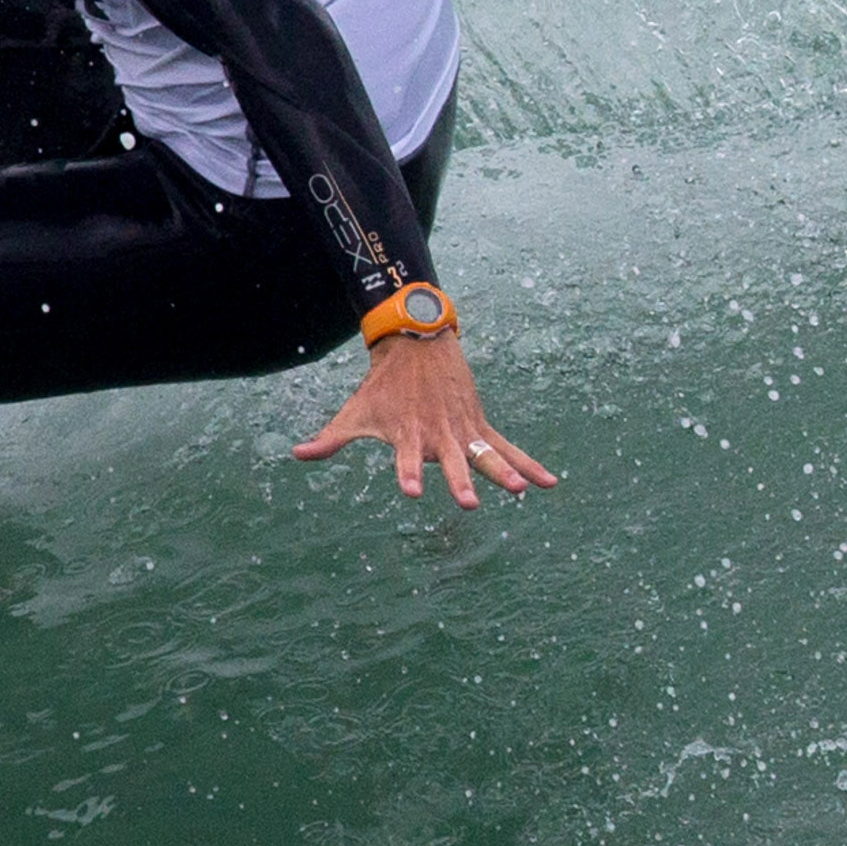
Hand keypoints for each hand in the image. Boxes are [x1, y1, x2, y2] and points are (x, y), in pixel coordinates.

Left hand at [294, 332, 556, 507]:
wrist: (417, 342)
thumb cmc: (382, 386)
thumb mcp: (355, 411)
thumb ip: (331, 438)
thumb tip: (297, 454)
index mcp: (408, 432)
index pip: (406, 457)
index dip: (408, 472)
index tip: (412, 490)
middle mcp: (438, 432)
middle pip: (452, 460)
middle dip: (459, 480)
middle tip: (467, 503)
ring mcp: (463, 427)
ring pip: (486, 453)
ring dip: (502, 472)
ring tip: (521, 492)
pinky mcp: (479, 424)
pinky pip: (508, 447)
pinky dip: (529, 464)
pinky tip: (550, 484)